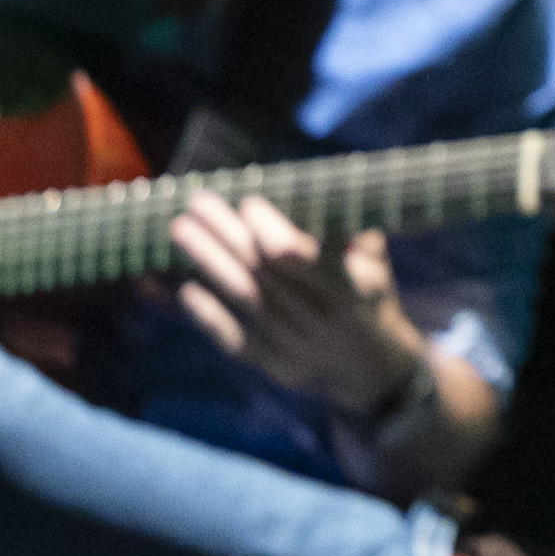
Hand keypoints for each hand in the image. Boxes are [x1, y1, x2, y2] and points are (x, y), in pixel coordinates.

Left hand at [169, 192, 420, 415]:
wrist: (373, 370)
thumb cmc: (369, 298)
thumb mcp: (374, 262)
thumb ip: (347, 229)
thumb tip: (311, 185)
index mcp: (349, 284)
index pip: (300, 254)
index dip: (270, 229)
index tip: (247, 201)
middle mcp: (319, 314)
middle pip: (262, 269)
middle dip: (226, 231)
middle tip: (198, 202)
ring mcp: (295, 343)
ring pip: (244, 296)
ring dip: (208, 261)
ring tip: (180, 229)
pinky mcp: (276, 365)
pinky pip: (235, 339)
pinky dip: (209, 315)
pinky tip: (187, 290)